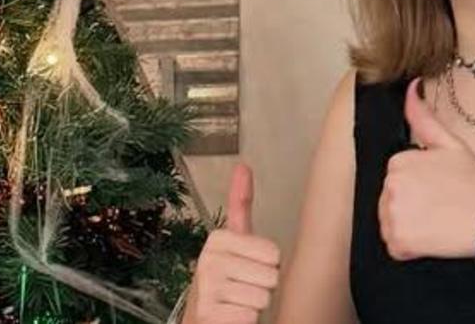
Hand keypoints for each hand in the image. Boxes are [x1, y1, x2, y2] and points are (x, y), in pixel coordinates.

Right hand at [185, 163, 280, 322]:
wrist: (200, 316)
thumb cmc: (223, 280)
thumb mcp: (232, 242)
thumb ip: (240, 205)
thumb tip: (243, 166)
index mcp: (218, 239)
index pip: (274, 254)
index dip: (267, 266)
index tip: (247, 268)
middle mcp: (208, 260)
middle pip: (272, 276)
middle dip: (262, 287)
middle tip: (242, 288)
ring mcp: (206, 288)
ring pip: (263, 298)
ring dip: (254, 306)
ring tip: (236, 302)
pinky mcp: (207, 314)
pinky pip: (251, 316)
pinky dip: (245, 320)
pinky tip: (230, 316)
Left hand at [380, 78, 474, 260]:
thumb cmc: (474, 181)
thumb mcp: (450, 144)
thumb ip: (423, 118)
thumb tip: (410, 86)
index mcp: (398, 161)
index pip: (397, 178)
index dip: (419, 186)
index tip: (439, 189)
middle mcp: (390, 186)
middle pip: (390, 200)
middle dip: (411, 205)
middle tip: (441, 207)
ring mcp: (392, 215)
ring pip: (390, 223)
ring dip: (409, 226)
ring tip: (438, 222)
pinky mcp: (398, 241)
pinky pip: (395, 246)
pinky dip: (410, 247)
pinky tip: (433, 239)